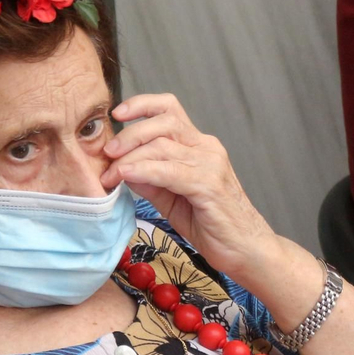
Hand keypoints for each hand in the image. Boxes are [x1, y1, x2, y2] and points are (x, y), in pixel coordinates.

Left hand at [101, 93, 281, 282]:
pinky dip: (144, 170)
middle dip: (129, 134)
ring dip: (130, 157)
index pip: (170, 110)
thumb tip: (122, 168)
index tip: (117, 114)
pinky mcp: (209, 185)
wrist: (246, 250)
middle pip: (164, 122)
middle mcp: (207, 148)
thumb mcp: (172, 200)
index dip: (142, 105)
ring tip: (110, 173)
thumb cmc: (213, 225)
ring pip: (163, 145)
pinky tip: (126, 175)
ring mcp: (210, 164)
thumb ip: (150, 182)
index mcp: (199, 146)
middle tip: (107, 152)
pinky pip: (169, 171)